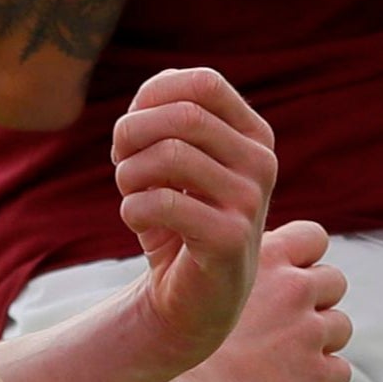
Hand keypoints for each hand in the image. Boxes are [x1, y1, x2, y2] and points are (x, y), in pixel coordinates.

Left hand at [110, 67, 278, 361]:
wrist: (193, 299)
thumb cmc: (178, 220)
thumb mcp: (175, 160)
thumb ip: (167, 117)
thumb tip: (151, 96)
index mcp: (255, 136)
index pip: (204, 82)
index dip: (153, 96)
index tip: (133, 131)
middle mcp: (262, 163)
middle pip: (184, 116)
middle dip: (132, 133)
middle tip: (120, 163)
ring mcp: (251, 201)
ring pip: (170, 154)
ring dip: (129, 173)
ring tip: (130, 193)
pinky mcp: (230, 240)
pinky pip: (162, 203)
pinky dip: (132, 209)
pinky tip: (138, 222)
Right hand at [195, 228, 351, 381]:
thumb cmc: (172, 341)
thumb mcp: (192, 279)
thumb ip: (227, 264)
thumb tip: (234, 255)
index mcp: (265, 257)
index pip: (314, 237)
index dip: (304, 259)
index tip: (287, 277)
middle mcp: (293, 288)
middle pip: (333, 281)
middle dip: (315, 302)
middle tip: (283, 325)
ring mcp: (308, 330)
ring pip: (341, 326)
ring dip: (320, 341)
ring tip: (283, 357)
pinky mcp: (314, 373)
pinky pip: (340, 371)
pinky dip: (322, 380)